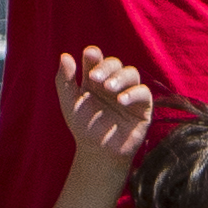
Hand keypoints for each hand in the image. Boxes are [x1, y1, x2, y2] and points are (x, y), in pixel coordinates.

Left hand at [55, 48, 154, 171]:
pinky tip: (121, 100)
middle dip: (106, 67)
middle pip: (115, 63)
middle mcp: (113, 83)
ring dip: (120, 77)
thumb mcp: (69, 103)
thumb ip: (64, 80)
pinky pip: (143, 92)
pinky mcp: (142, 106)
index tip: (89, 55)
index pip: (97, 59)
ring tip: (108, 88)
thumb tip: (65, 55)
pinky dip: (133, 93)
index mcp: (95, 79)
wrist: (97, 152)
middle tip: (95, 78)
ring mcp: (129, 93)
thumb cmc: (83, 127)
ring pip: (131, 73)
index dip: (94, 55)